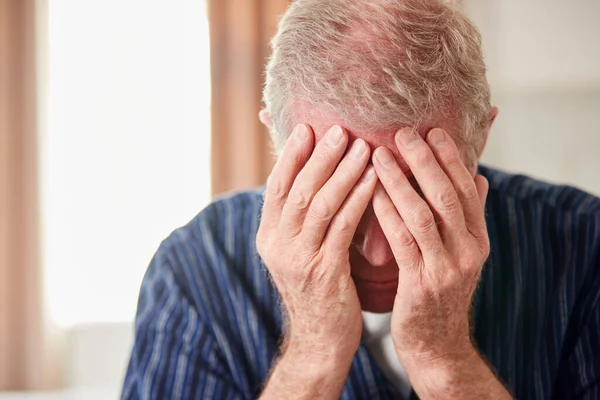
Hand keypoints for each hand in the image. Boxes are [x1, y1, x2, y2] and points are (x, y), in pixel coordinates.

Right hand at [257, 124, 377, 365]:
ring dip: (341, 172)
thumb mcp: (299, 252)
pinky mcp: (323, 273)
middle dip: (318, 156)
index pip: (276, 187)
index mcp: (268, 237)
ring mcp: (298, 260)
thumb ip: (301, 220)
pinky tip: (373, 180)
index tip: (306, 128)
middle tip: (338, 128)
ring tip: (362, 146)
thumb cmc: (318, 290)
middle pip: (296, 190)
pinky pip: (342, 228)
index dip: (291, 156)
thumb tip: (313, 178)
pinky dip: (357, 199)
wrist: (320, 341)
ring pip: (318, 205)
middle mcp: (277, 245)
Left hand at [372, 128, 489, 368]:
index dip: (450, 158)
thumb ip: (467, 218)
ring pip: (423, 215)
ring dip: (400, 181)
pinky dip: (387, 212)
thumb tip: (478, 177)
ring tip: (379, 154)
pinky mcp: (422, 285)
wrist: (438, 347)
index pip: (467, 189)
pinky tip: (372, 191)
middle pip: (447, 196)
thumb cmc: (441, 294)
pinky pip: (403, 241)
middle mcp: (468, 251)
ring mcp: (447, 269)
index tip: (433, 129)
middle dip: (425, 161)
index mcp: (478, 240)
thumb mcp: (462, 256)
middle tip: (403, 132)